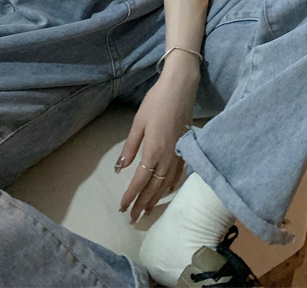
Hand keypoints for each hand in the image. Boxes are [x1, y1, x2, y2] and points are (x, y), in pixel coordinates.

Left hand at [116, 67, 197, 222]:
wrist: (180, 88)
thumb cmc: (156, 102)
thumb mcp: (138, 122)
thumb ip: (130, 147)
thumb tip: (121, 167)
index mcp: (153, 151)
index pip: (140, 181)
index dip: (131, 196)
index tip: (122, 207)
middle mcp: (167, 158)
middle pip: (154, 188)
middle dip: (142, 203)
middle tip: (132, 218)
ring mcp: (179, 155)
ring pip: (166, 185)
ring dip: (156, 200)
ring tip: (146, 211)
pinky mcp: (185, 150)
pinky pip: (178, 176)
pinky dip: (170, 187)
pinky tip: (166, 192)